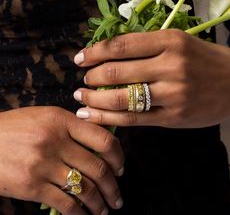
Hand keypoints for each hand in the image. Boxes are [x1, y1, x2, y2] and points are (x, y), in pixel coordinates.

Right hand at [0, 107, 123, 214]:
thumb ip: (72, 127)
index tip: (121, 167)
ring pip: (84, 188)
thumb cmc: (16, 127)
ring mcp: (43, 164)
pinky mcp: (31, 186)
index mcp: (62, 120)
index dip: (117, 155)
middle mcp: (56, 141)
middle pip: (97, 167)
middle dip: (113, 186)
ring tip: (106, 209)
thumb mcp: (46, 117)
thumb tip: (98, 143)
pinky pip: (64, 203)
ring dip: (99, 202)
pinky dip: (79, 213)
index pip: (103, 138)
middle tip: (118, 196)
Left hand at [74, 29, 229, 127]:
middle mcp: (170, 66)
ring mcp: (172, 94)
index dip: (95, 52)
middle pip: (117, 72)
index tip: (80, 58)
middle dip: (92, 78)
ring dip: (95, 100)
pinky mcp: (172, 118)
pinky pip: (133, 118)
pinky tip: (92, 116)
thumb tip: (108, 55)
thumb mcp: (178, 43)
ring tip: (81, 100)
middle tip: (83, 82)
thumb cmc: (205, 61)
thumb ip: (146, 48)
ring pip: (122, 99)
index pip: (121, 45)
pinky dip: (108, 118)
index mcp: (170, 41)